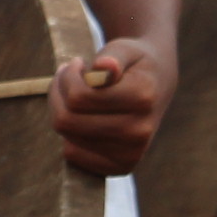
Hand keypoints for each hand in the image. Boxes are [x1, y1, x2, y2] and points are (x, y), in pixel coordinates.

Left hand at [49, 36, 167, 175]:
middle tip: (69, 76)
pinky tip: (80, 116)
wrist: (156, 87)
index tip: (78, 64)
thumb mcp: (124, 49)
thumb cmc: (133, 65)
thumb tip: (105, 67)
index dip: (68, 75)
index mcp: (142, 98)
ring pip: (67, 136)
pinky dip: (69, 134)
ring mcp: (131, 154)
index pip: (78, 97)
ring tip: (76, 94)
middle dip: (60, 92)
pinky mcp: (121, 167)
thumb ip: (113, 56)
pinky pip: (73, 155)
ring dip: (61, 110)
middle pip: (67, 120)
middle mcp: (140, 132)